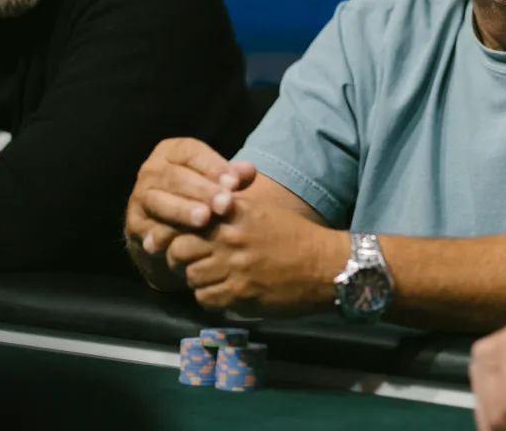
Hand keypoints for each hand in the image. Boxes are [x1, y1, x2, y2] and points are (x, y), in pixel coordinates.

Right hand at [125, 138, 256, 255]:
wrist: (175, 231)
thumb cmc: (203, 199)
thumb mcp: (219, 185)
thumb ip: (234, 177)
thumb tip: (249, 171)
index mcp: (172, 152)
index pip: (191, 152)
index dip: (213, 166)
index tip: (235, 184)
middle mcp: (152, 171)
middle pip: (175, 176)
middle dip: (202, 191)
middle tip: (225, 204)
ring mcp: (140, 197)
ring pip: (158, 201)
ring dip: (181, 210)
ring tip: (204, 220)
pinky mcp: (134, 223)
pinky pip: (147, 227)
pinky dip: (160, 235)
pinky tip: (171, 243)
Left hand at [165, 181, 344, 314]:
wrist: (326, 265)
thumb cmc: (297, 236)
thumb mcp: (264, 211)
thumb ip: (233, 208)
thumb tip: (207, 207)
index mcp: (235, 213)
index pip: (188, 219)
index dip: (178, 231)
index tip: (181, 239)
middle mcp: (230, 238)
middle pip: (180, 249)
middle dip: (181, 258)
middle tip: (190, 263)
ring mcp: (234, 267)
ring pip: (191, 277)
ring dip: (198, 280)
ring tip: (212, 279)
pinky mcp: (240, 293)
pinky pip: (206, 298)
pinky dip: (211, 298)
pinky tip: (223, 293)